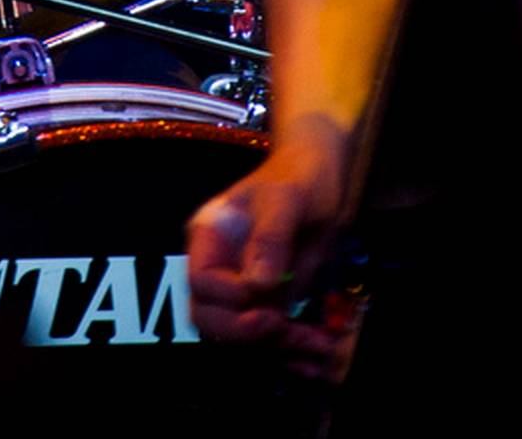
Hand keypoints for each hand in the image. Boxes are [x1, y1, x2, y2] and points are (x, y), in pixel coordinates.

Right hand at [185, 130, 356, 376]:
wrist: (321, 178)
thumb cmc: (297, 176)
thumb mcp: (286, 198)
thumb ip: (270, 237)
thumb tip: (256, 285)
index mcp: (209, 237)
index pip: (200, 281)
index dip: (225, 294)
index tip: (259, 292)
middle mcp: (219, 267)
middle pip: (207, 318)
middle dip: (240, 331)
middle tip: (279, 324)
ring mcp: (241, 289)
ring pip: (238, 336)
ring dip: (272, 345)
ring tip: (311, 339)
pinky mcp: (266, 304)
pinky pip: (268, 336)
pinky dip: (291, 344)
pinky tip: (318, 339)